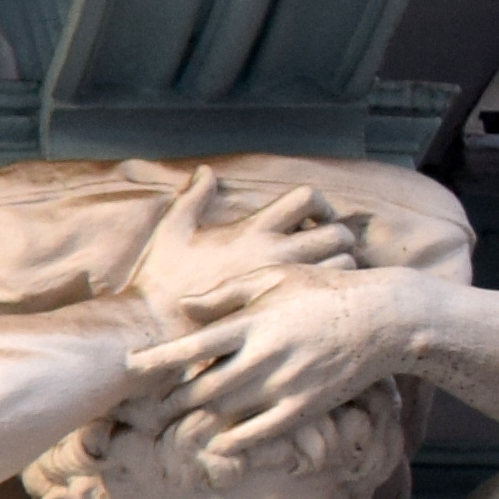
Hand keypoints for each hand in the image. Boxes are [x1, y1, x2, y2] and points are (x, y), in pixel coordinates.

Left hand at [130, 265, 434, 470]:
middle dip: (170, 400)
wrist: (384, 318)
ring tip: (169, 425)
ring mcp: (287, 385)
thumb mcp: (275, 277)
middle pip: (204, 386)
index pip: (194, 345)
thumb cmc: (323, 291)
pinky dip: (237, 440)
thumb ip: (227, 292)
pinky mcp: (307, 406)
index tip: (128, 366)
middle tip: (145, 407)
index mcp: (254, 323)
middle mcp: (266, 357)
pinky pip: (264, 431)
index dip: (158, 359)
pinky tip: (217, 444)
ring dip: (196, 419)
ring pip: (229, 410)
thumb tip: (183, 307)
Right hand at [131, 176, 368, 327]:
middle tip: (324, 250)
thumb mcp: (172, 230)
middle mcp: (276, 254)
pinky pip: (329, 300)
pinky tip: (312, 304)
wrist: (155, 327)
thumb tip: (205, 171)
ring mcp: (284, 287)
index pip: (308, 198)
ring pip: (343, 267)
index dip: (320, 205)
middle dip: (338, 237)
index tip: (313, 219)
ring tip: (321, 279)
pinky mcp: (285, 315)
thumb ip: (193, 197)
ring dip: (338, 268)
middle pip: (338, 233)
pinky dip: (329, 297)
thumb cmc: (161, 280)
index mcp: (254, 229)